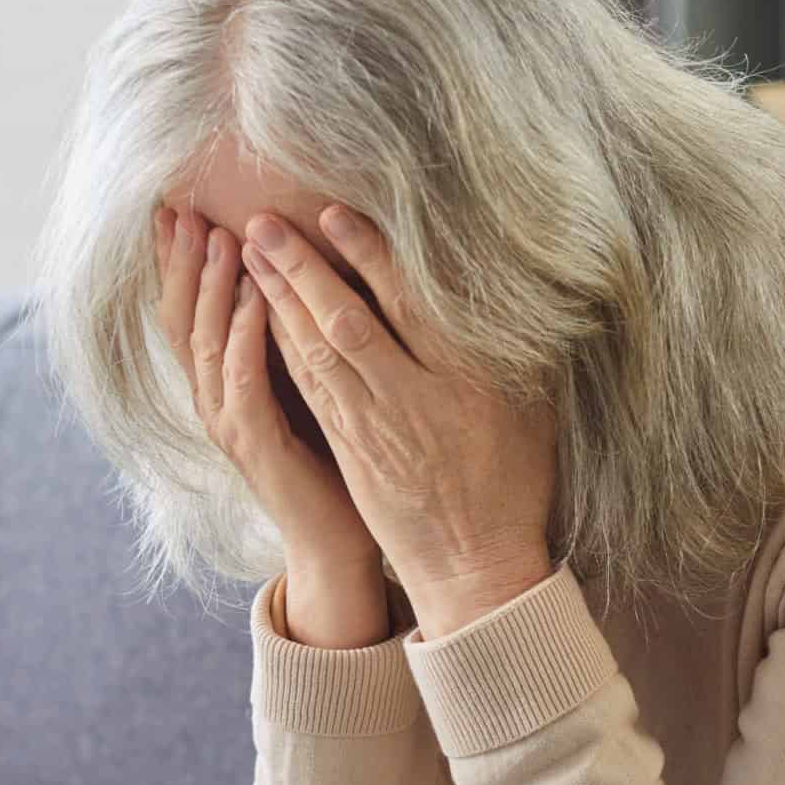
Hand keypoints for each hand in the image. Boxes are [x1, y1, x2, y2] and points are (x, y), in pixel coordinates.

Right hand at [154, 206, 387, 648]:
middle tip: (181, 206)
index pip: (189, 309)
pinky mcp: (256, 447)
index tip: (178, 205)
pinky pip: (243, 382)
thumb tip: (297, 272)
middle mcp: (214, 399)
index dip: (178, 259)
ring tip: (216, 236)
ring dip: (211, 288)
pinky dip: (246, 336)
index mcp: (223, 382)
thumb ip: (291, 335)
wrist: (338, 541)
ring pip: (205, 344)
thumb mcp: (306, 384)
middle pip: (182, 318)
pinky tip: (256, 298)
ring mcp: (229, 424)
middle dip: (181, 261)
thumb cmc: (330, 457)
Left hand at [239, 206, 557, 638]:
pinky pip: (309, 388)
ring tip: (252, 254)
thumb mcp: (533, 412)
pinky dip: (282, 346)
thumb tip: (507, 292)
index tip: (333, 215)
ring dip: (279, 300)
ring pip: (316, 352)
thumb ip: (510, 352)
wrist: (477, 568)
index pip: (405, 304)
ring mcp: (372, 426)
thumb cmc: (512, 485)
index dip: (366, 256)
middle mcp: (410, 397)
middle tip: (262, 223)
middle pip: (345, 320)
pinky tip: (262, 317)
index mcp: (463, 379)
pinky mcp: (349, 450)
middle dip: (300, 268)